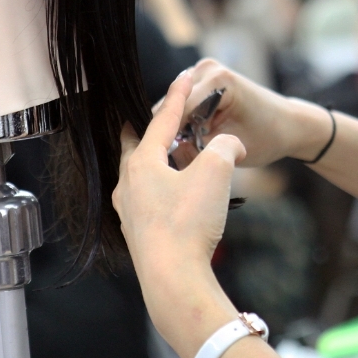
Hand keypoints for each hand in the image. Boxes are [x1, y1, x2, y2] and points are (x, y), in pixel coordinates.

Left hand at [115, 71, 242, 357]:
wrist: (175, 280)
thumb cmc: (190, 223)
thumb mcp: (217, 172)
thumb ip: (225, 146)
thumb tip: (230, 144)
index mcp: (141, 162)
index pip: (161, 120)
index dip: (177, 98)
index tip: (183, 77)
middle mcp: (127, 184)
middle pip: (139, 145)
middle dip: (155, 129)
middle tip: (167, 117)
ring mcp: (129, 211)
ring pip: (142, 174)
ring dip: (159, 161)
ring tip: (176, 156)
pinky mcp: (139, 235)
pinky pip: (148, 200)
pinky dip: (162, 187)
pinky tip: (177, 195)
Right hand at [174, 58, 333, 166]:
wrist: (289, 124)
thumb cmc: (267, 137)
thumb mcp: (230, 147)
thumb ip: (195, 147)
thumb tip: (166, 151)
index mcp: (219, 80)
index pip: (178, 110)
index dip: (170, 138)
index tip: (171, 161)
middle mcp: (207, 68)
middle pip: (172, 106)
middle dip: (173, 132)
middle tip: (181, 158)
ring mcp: (203, 71)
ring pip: (173, 106)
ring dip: (178, 127)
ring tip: (189, 149)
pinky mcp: (202, 80)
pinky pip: (182, 104)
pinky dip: (185, 122)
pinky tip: (194, 138)